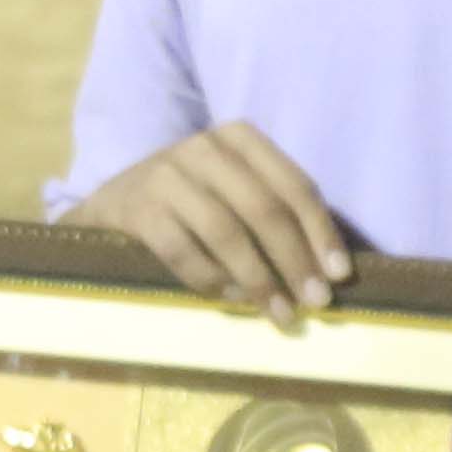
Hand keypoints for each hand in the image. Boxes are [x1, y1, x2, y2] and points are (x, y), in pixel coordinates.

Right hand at [71, 122, 356, 318]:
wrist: (111, 204)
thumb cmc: (190, 203)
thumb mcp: (233, 190)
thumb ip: (275, 213)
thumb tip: (330, 270)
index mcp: (239, 138)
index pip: (294, 185)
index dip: (320, 231)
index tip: (340, 275)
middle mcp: (204, 147)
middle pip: (264, 208)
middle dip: (295, 260)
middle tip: (316, 303)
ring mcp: (166, 175)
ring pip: (226, 231)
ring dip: (259, 279)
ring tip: (281, 313)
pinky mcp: (137, 209)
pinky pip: (184, 251)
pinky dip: (213, 280)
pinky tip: (232, 300)